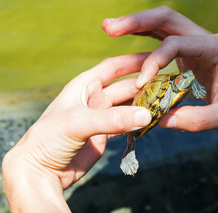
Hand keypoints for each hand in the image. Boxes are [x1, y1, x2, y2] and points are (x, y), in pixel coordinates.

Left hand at [2, 54, 150, 211]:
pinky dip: (139, 123)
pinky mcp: (104, 135)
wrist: (40, 171)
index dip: (133, 60)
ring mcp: (100, 117)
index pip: (113, 67)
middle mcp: (94, 98)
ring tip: (164, 102)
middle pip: (125, 87)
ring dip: (144, 105)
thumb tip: (147, 114)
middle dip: (144, 85)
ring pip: (128, 106)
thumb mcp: (80, 123)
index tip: (155, 56)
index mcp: (84, 85)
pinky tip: (152, 121)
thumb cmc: (49, 139)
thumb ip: (113, 119)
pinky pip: (126, 124)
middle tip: (167, 84)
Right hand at [102, 6, 217, 131]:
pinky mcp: (192, 52)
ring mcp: (198, 43)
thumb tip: (160, 119)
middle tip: (108, 28)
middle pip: (167, 18)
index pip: (177, 44)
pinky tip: (127, 37)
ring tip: (109, 28)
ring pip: (164, 23)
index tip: (140, 83)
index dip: (154, 61)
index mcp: (216, 48)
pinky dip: (145, 36)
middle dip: (137, 21)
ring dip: (137, 23)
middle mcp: (206, 39)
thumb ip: (194, 121)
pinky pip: (165, 39)